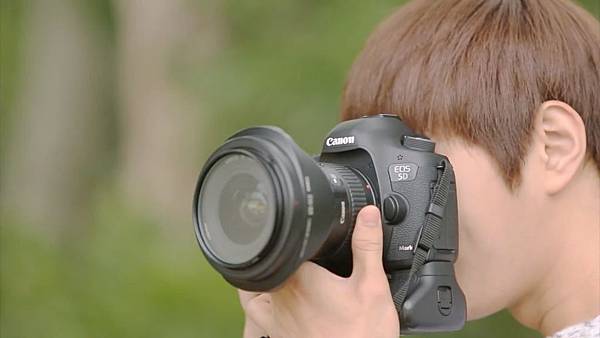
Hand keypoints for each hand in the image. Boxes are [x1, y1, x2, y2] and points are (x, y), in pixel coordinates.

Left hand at [238, 205, 399, 337]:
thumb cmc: (362, 336)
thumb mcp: (372, 285)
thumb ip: (367, 246)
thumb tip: (366, 214)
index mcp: (299, 277)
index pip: (283, 243)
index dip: (292, 231)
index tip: (301, 227)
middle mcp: (279, 296)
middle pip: (270, 261)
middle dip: (282, 251)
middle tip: (300, 248)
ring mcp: (275, 318)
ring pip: (256, 286)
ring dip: (267, 272)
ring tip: (283, 265)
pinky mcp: (278, 334)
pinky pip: (255, 313)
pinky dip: (258, 300)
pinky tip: (272, 298)